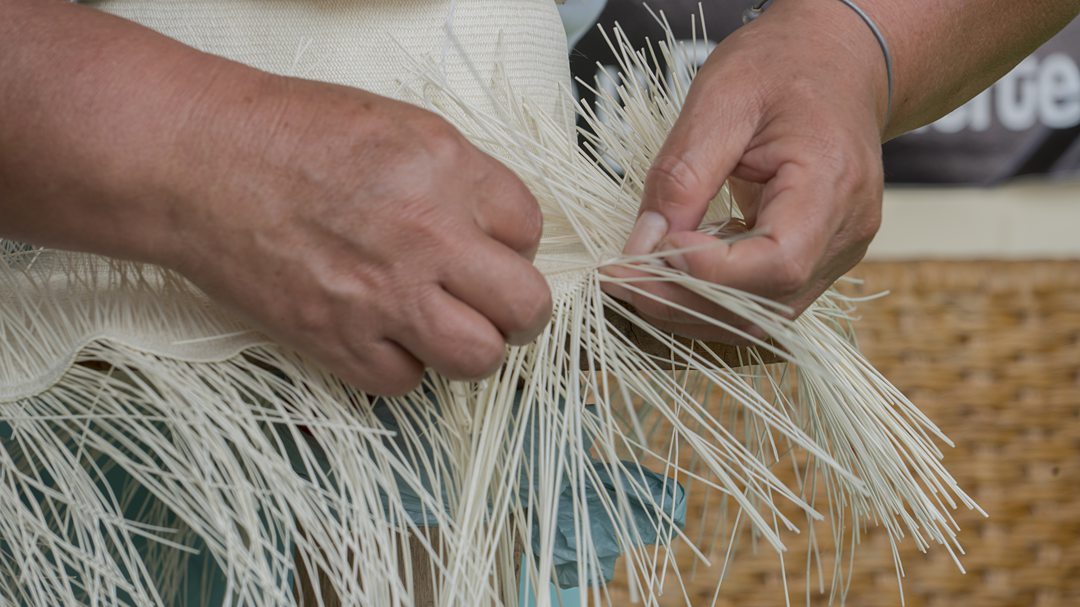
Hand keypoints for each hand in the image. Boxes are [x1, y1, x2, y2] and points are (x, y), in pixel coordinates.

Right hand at [160, 76, 551, 395]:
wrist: (198, 162)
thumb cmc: (290, 133)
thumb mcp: (398, 126)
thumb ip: (459, 177)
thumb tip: (495, 228)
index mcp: (447, 171)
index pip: (530, 229)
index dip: (515, 244)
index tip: (493, 248)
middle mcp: (427, 237)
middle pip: (525, 307)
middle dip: (521, 313)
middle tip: (500, 308)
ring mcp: (383, 295)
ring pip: (478, 358)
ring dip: (472, 348)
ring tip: (446, 328)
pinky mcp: (336, 340)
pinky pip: (402, 382)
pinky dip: (399, 366)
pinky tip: (382, 336)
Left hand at [606, 0, 887, 341]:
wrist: (837, 61)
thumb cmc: (783, 68)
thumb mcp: (721, 99)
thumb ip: (684, 175)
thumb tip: (646, 242)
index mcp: (832, 184)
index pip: (779, 261)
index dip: (708, 272)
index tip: (649, 248)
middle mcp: (844, 232)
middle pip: (766, 304)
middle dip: (684, 301)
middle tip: (619, 279)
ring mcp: (836, 253)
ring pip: (762, 318)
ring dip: (691, 310)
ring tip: (635, 279)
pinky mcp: (815, 261)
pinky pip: (761, 302)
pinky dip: (710, 298)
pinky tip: (671, 271)